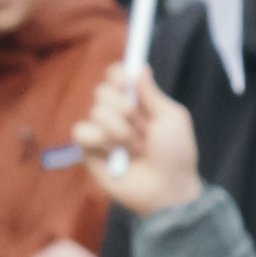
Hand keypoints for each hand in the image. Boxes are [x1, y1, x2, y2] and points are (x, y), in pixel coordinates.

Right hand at [72, 66, 202, 217]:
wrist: (166, 189)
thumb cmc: (176, 155)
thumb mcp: (172, 118)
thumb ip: (152, 93)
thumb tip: (139, 67)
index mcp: (138, 105)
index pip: (117, 77)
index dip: (118, 74)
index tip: (125, 79)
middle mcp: (117, 116)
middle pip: (102, 90)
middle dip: (121, 104)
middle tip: (137, 123)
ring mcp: (103, 134)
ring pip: (94, 110)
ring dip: (117, 127)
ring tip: (132, 146)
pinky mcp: (89, 152)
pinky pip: (79, 131)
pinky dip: (94, 136)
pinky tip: (109, 148)